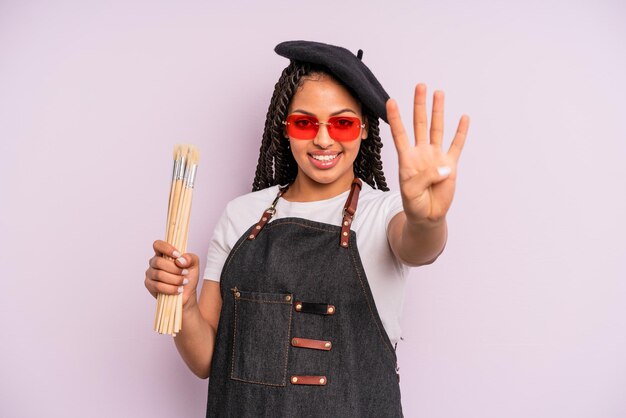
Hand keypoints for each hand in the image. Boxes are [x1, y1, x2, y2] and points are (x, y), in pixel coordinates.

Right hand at [144, 240, 199, 308]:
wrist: (187, 293)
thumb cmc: (188, 276)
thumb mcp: (194, 264)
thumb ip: (190, 258)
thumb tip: (179, 260)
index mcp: (163, 253)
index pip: (158, 245)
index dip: (166, 249)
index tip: (177, 255)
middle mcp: (154, 262)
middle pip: (158, 262)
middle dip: (174, 269)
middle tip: (185, 273)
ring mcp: (150, 273)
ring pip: (159, 274)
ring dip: (175, 279)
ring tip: (184, 282)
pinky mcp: (149, 285)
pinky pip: (158, 286)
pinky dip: (171, 289)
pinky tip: (178, 289)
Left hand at [387, 84, 469, 223]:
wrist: (427, 215)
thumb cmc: (414, 202)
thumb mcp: (411, 191)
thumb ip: (425, 177)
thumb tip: (444, 166)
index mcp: (407, 158)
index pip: (399, 133)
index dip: (395, 118)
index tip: (390, 100)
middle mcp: (421, 153)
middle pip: (419, 124)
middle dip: (419, 105)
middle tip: (420, 86)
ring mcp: (436, 157)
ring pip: (437, 129)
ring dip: (438, 111)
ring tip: (439, 93)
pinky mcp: (450, 165)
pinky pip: (456, 145)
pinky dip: (461, 132)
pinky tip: (463, 118)